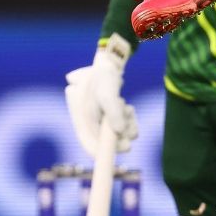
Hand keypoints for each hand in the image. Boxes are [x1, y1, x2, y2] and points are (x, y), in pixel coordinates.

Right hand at [64, 36, 136, 156]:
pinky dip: (127, 120)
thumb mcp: (108, 94)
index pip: (90, 144)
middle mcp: (88, 122)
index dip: (105, 151)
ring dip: (126, 126)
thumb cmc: (103, 77)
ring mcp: (98, 120)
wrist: (107, 64)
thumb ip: (113, 113)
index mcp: (81, 119)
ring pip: (115, 134)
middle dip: (121, 137)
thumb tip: (119, 132)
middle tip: (133, 132)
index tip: (125, 149)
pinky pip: (120, 125)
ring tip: (129, 110)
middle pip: (104, 141)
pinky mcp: (108, 116)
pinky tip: (129, 109)